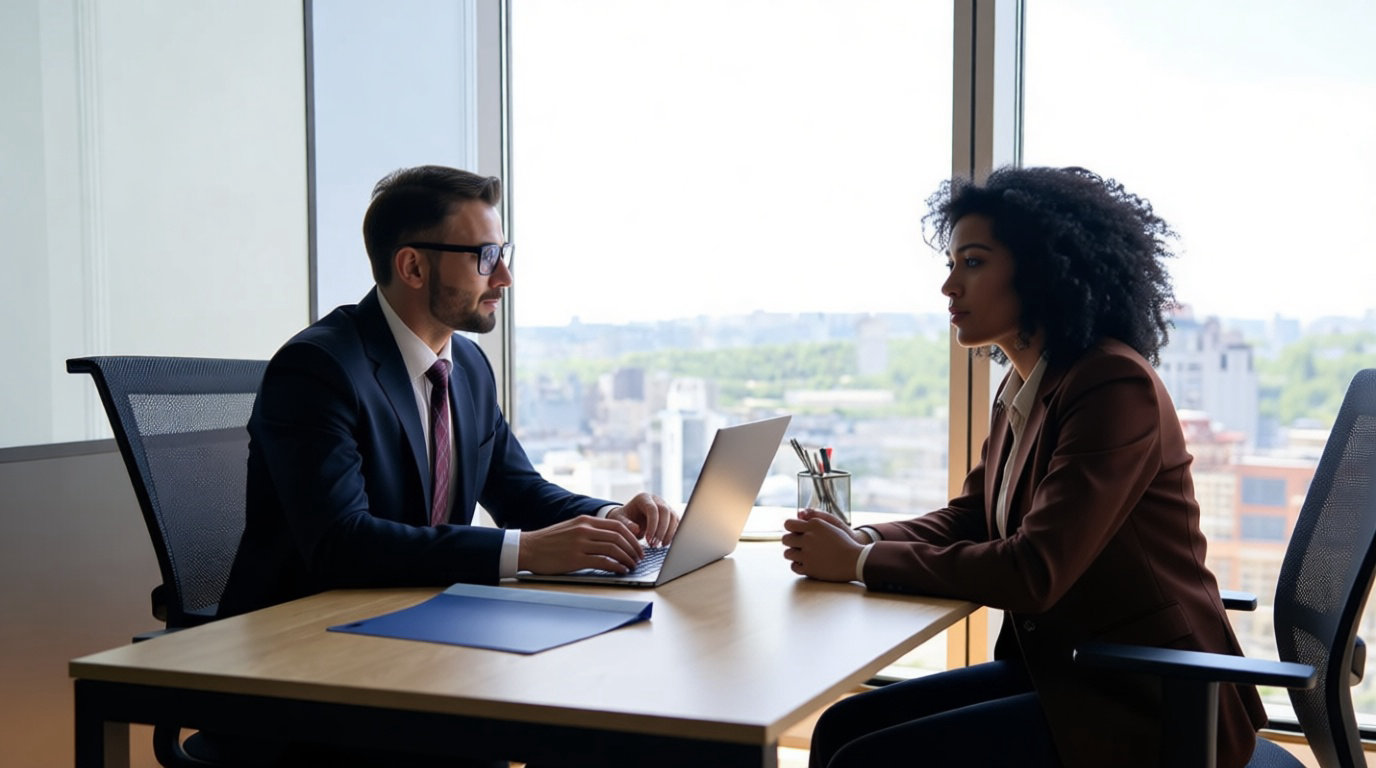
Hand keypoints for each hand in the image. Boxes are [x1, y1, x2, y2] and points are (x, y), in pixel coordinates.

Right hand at [518, 515, 643, 573]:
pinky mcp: (576, 559)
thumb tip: (612, 537)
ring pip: (614, 549)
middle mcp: (585, 530)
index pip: (618, 526)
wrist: (528, 548)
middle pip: (619, 537)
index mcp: (586, 521)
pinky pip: (603, 562)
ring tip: (633, 566)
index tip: (638, 547)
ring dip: (627, 559)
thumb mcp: (572, 528)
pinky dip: (616, 566)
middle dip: (633, 549)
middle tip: (640, 558)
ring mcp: (580, 544)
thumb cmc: (550, 541)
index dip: (632, 537)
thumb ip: (591, 530)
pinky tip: (621, 571)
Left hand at [607, 492, 679, 547]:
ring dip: (669, 533)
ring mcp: (665, 506)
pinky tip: (666, 543)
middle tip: (655, 545)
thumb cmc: (623, 518)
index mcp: (643, 498)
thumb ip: (626, 524)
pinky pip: (676, 523)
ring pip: (673, 517)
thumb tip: (636, 529)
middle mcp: (656, 500)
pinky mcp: (670, 516)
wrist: (629, 517)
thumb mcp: (619, 520)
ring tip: (661, 546)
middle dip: (662, 530)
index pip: (652, 509)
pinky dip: (673, 534)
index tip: (648, 540)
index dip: (652, 525)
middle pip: (665, 512)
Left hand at [781, 507, 867, 581]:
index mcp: (814, 525)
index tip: (796, 533)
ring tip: (802, 555)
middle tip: (798, 545)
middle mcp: (809, 538)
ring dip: (793, 554)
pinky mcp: (809, 568)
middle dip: (790, 542)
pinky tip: (806, 564)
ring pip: (787, 553)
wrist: (856, 561)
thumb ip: (814, 518)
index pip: (788, 524)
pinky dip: (798, 566)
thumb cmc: (845, 542)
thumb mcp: (832, 524)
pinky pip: (793, 566)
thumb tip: (799, 513)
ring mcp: (808, 554)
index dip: (791, 529)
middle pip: (785, 539)